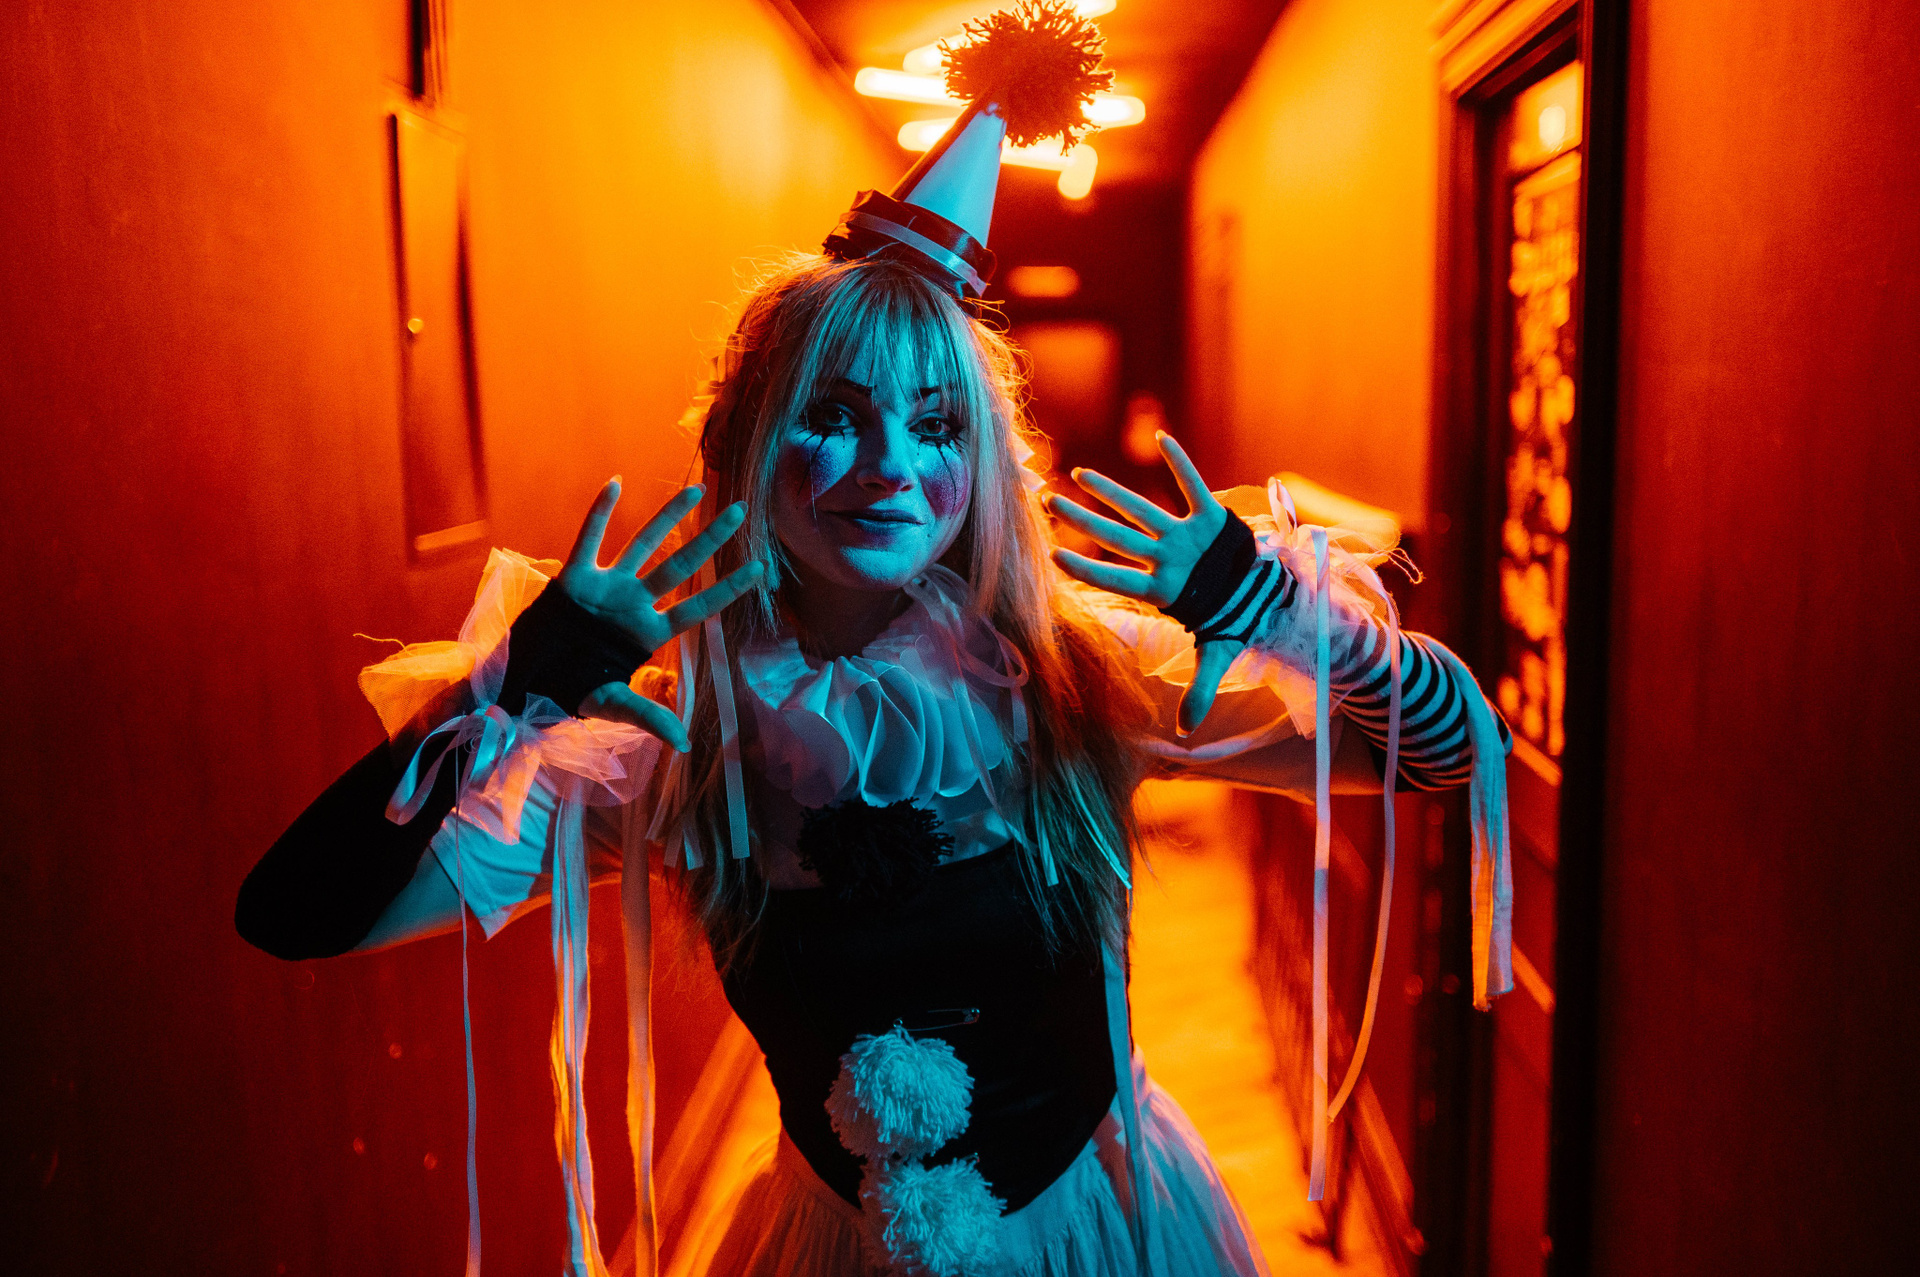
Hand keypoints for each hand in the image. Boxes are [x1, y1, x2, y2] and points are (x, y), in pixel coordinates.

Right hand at [561, 477, 762, 749]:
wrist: (526, 682)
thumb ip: (648, 716)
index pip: (698, 607)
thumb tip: (682, 743)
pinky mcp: (574, 578)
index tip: (761, 570)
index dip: (728, 589)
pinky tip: (616, 483)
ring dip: (668, 516)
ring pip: (643, 543)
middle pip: (680, 565)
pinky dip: (600, 512)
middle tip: (741, 512)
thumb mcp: (613, 704)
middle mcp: (634, 604)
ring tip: (697, 488)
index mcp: (648, 633)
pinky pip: (589, 538)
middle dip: (711, 540)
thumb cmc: (571, 692)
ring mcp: (607, 587)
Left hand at [1045, 434, 1241, 737]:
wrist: (1260, 596)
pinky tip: (1161, 437)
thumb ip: (1199, 689)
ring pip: (1142, 509)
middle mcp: (1165, 558)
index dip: (1085, 569)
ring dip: (1113, 492)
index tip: (1052, 558)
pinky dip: (1180, 463)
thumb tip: (1185, 733)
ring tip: (1079, 475)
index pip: (1115, 578)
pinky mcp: (1210, 518)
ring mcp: (1184, 537)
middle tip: (1048, 503)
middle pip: (1117, 537)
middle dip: (1084, 522)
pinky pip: (1193, 485)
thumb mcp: (1217, 655)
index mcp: (1162, 589)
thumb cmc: (1230, 619)